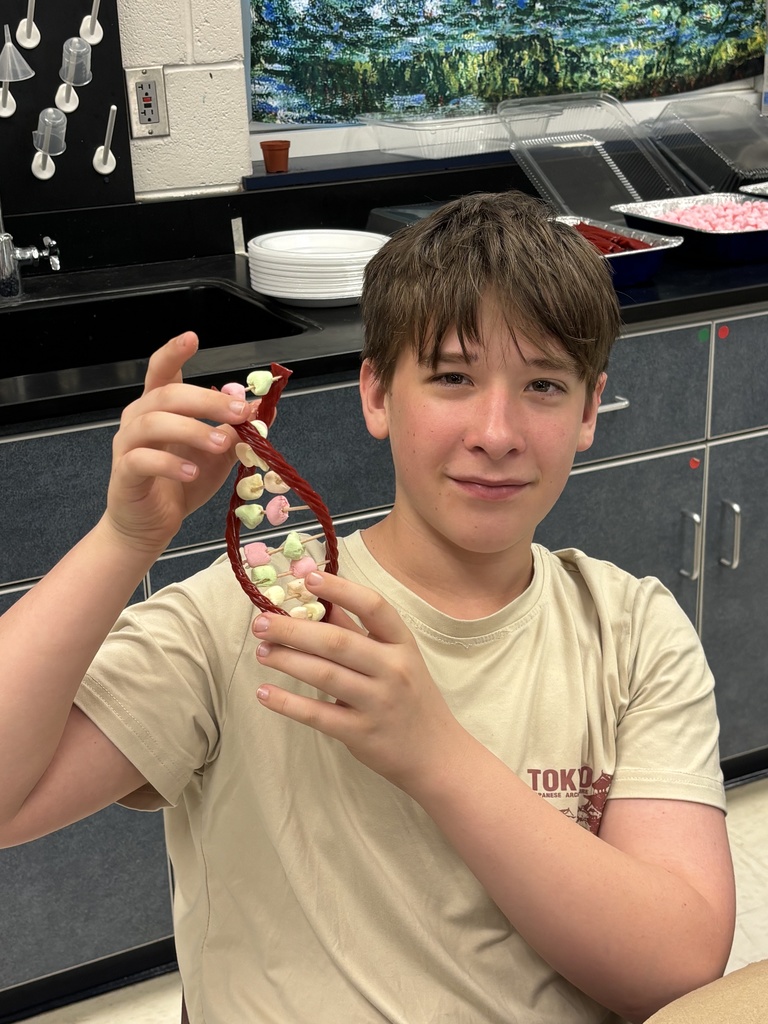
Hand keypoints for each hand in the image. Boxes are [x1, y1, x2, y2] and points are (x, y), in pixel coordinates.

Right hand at [105, 332, 250, 553]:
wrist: (149, 525)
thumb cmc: (180, 484)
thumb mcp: (217, 455)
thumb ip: (235, 431)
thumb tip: (261, 408)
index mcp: (159, 408)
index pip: (162, 371)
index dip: (174, 352)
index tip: (192, 338)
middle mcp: (139, 419)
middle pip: (167, 395)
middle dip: (207, 400)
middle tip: (239, 412)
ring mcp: (128, 445)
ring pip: (153, 422)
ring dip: (193, 429)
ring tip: (221, 444)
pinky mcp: (125, 474)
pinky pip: (143, 460)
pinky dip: (170, 464)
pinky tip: (191, 471)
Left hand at [252, 571, 471, 792]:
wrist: (436, 754)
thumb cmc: (410, 698)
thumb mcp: (395, 659)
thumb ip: (358, 633)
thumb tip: (320, 601)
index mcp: (402, 644)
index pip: (374, 607)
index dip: (341, 589)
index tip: (307, 577)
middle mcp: (393, 669)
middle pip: (337, 642)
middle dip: (294, 629)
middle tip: (261, 622)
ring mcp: (378, 703)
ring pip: (324, 675)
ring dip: (287, 660)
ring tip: (261, 651)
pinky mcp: (361, 733)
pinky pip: (318, 715)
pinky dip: (288, 703)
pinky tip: (265, 693)